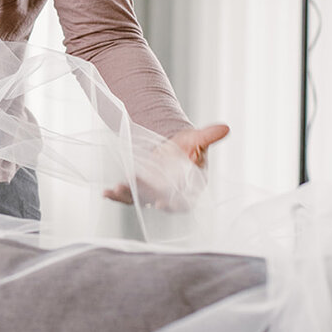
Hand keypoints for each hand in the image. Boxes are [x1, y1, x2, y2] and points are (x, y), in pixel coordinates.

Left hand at [104, 122, 229, 208]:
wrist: (171, 146)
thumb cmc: (189, 145)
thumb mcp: (198, 139)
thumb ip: (209, 136)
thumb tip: (226, 127)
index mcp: (189, 187)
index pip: (184, 201)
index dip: (175, 204)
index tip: (163, 203)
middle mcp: (171, 194)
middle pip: (159, 202)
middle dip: (147, 200)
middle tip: (136, 196)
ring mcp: (153, 193)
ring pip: (140, 199)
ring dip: (127, 197)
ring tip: (115, 190)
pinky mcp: (139, 190)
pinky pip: (128, 196)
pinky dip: (116, 195)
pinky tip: (106, 193)